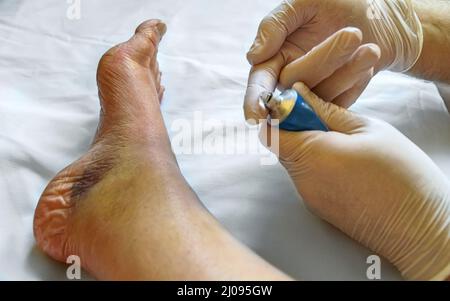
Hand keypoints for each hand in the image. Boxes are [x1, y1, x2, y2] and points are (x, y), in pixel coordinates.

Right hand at [244, 0, 422, 120]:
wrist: (376, 16)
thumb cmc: (338, 3)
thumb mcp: (304, 2)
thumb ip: (275, 24)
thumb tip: (254, 57)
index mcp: (276, 58)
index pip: (260, 83)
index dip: (255, 101)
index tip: (256, 116)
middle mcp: (292, 81)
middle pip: (295, 86)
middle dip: (324, 60)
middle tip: (353, 33)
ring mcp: (315, 94)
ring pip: (320, 96)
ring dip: (347, 71)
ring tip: (371, 48)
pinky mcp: (337, 104)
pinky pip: (342, 102)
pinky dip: (358, 80)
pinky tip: (369, 58)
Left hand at [261, 82, 449, 279]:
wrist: (418, 229)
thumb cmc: (402, 175)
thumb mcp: (368, 129)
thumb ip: (326, 110)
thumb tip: (299, 93)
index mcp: (311, 154)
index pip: (269, 132)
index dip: (278, 114)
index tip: (298, 104)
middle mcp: (301, 179)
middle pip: (280, 146)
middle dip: (295, 128)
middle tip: (327, 121)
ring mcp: (308, 197)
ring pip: (294, 162)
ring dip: (308, 147)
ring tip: (343, 143)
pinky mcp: (317, 209)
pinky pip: (306, 178)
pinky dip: (317, 165)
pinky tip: (346, 163)